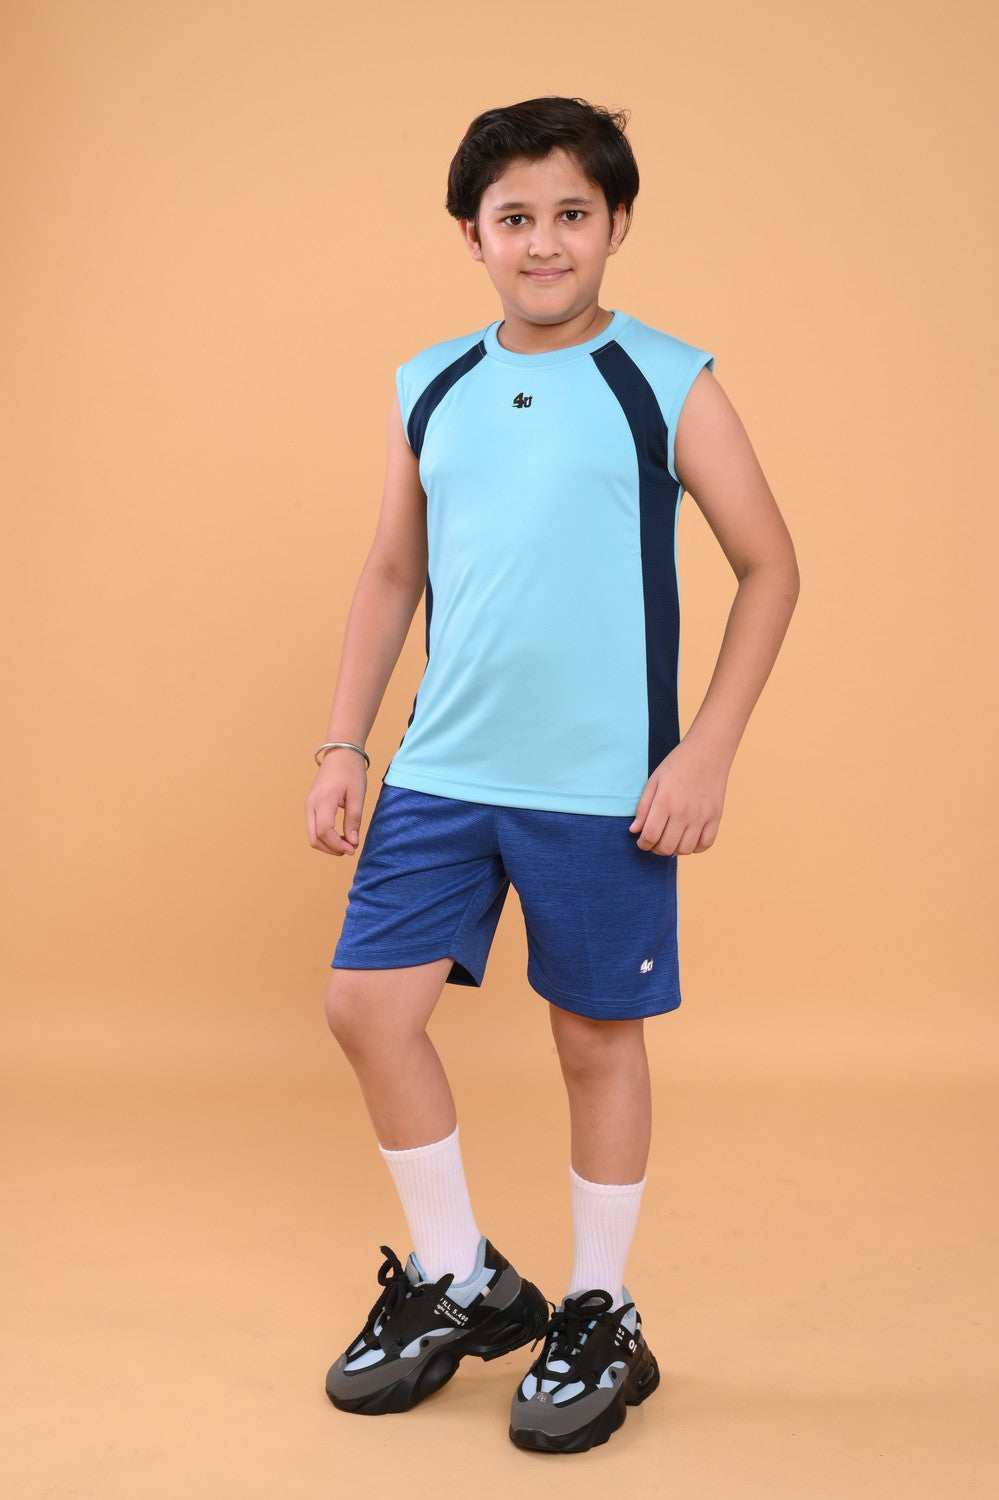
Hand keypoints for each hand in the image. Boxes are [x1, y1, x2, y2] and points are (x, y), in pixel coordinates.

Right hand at [305, 750, 367, 855]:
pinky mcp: (311, 806)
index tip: (353, 849)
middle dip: (331, 849)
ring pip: (312, 835)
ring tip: (347, 843)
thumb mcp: (357, 795)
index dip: (337, 845)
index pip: (324, 832)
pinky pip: (314, 827)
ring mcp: (308, 805)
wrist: (340, 753)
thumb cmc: (350, 771)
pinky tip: (340, 835)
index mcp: (323, 801)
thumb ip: (353, 819)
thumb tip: (352, 842)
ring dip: (328, 844)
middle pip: (314, 838)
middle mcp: (311, 805)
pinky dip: (325, 836)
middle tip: (350, 849)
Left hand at [629, 739, 728, 855]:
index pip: (650, 836)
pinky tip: (688, 838)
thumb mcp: (654, 781)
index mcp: (665, 802)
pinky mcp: (716, 817)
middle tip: (655, 841)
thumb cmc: (678, 764)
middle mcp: (683, 812)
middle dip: (656, 849)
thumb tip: (634, 830)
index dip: (643, 844)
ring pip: (685, 850)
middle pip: (667, 847)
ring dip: (675, 849)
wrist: (708, 751)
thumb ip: (643, 807)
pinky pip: (705, 844)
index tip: (642, 842)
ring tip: (671, 839)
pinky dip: (695, 847)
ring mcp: (701, 816)